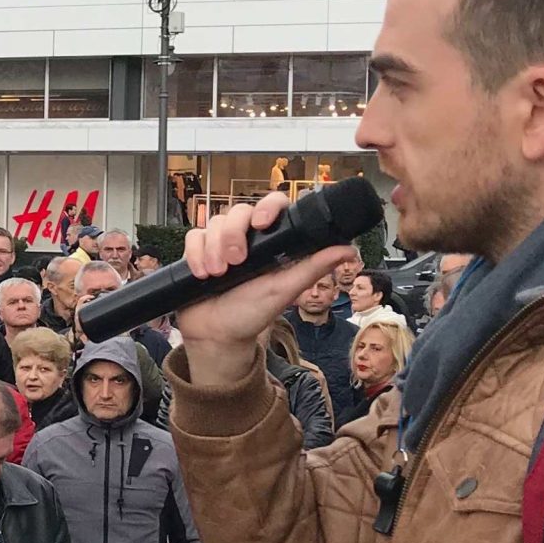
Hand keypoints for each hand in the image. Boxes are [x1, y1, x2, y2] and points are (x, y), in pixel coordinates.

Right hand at [174, 193, 358, 385]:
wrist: (216, 336)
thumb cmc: (251, 314)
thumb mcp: (285, 291)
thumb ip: (313, 268)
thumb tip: (350, 249)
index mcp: (271, 243)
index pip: (272, 206)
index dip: (267, 207)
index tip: (262, 224)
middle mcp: (246, 239)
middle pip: (238, 211)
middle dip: (233, 235)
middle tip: (236, 261)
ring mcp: (220, 244)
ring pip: (214, 223)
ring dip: (213, 248)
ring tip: (217, 274)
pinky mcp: (198, 251)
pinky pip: (193, 236)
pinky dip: (195, 254)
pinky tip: (202, 273)